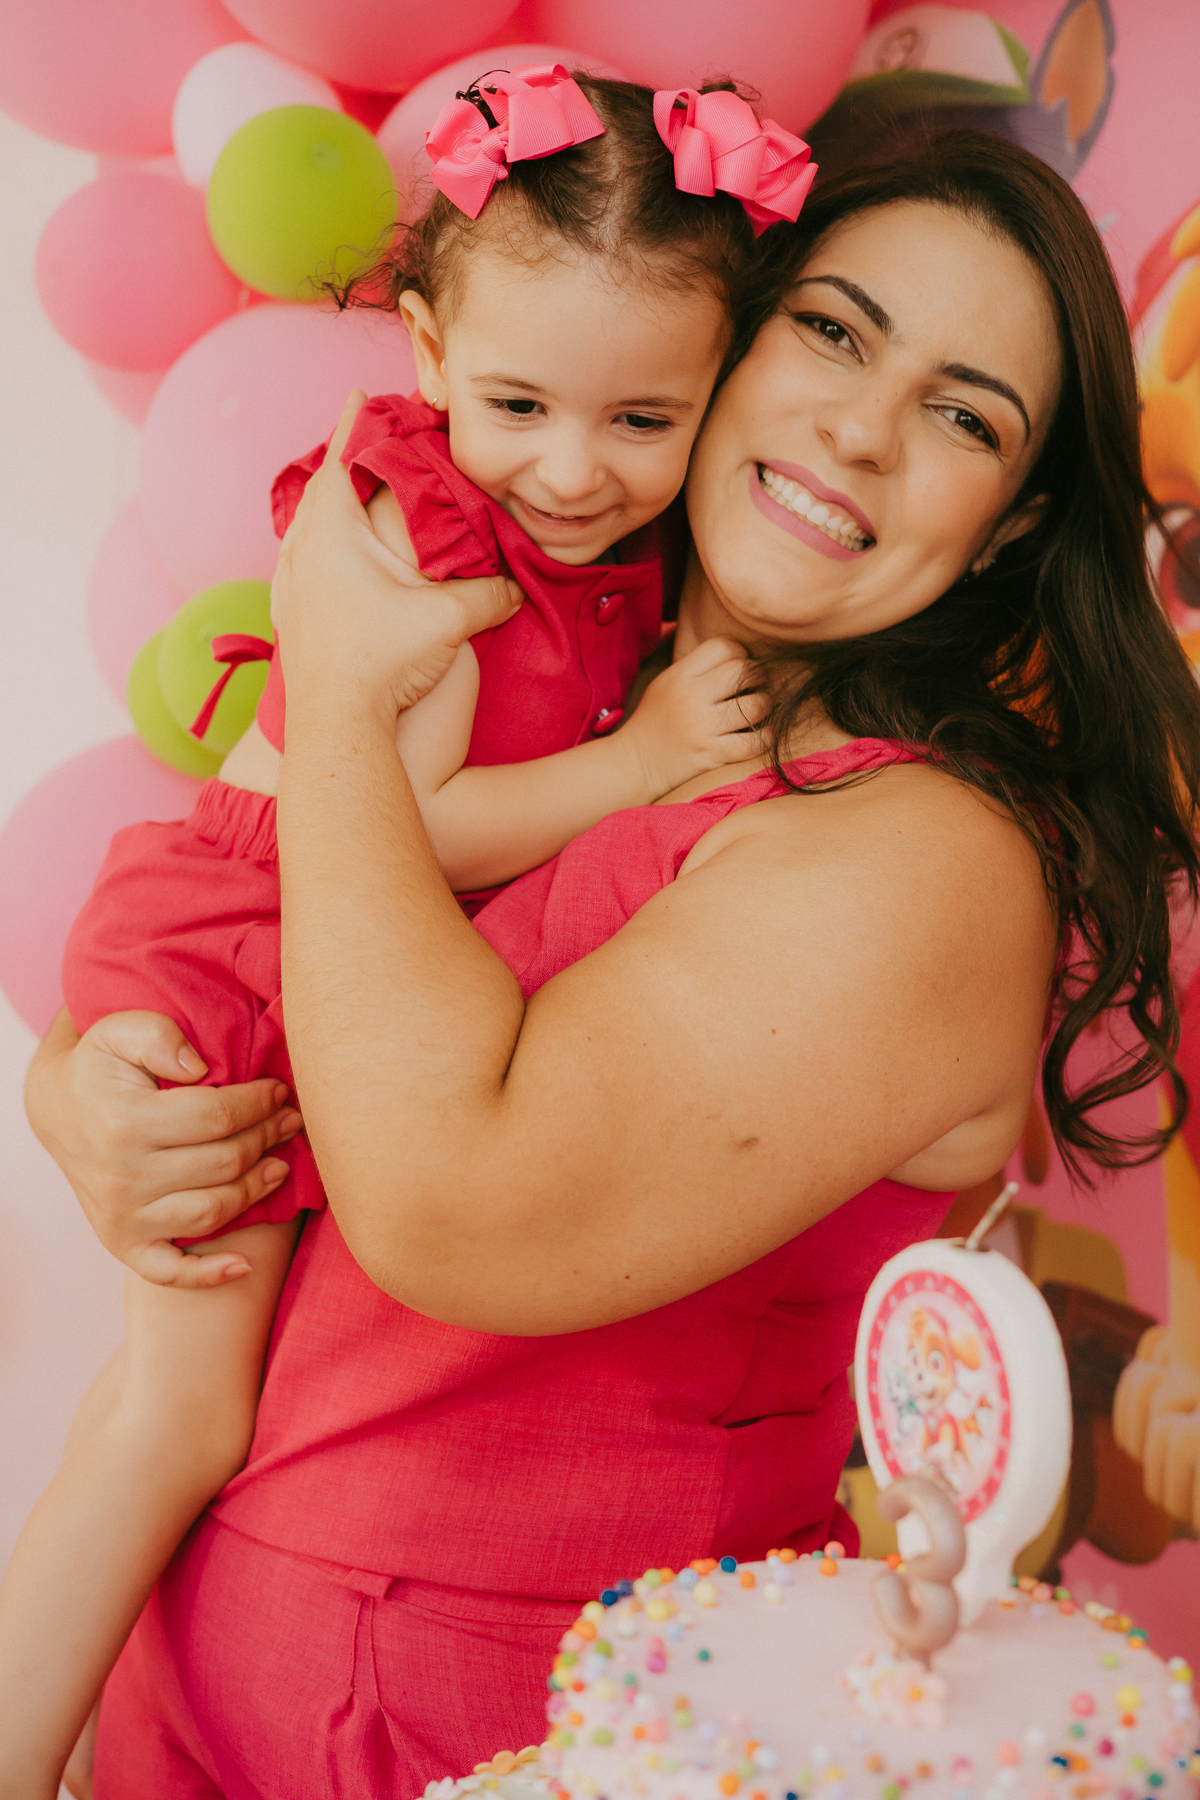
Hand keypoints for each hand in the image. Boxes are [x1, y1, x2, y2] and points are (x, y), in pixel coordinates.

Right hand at [25, 1010, 302, 1287]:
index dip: (258, 1103)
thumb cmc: (100, 1066)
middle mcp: (123, 1177)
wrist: (56, 1110)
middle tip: (290, 1120)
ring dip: (257, 1189)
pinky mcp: (123, 1242)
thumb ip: (158, 1036)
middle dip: (267, 1138)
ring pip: (213, 1210)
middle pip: (224, 1163)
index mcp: (125, 1123)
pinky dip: (208, 1274)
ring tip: (280, 1164)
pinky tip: (243, 1266)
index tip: (279, 1090)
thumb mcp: (119, 1031)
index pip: (217, 1117)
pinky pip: (169, 1271)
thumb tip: (198, 1066)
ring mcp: (123, 1217)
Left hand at [273, 390, 522, 721]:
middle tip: (366, 443)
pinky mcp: (291, 618)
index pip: (341, 458)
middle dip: (344, 462)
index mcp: (332, 533)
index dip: (354, 424)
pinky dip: (321, 547)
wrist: (336, 726)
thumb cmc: (383, 663)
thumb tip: (520, 586)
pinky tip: (339, 563)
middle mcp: (301, 552)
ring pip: (306, 529)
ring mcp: (290, 587)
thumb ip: (489, 594)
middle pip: (320, 489)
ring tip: (353, 499)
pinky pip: (303, 564)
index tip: (359, 394)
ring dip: (329, 508)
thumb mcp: (449, 620)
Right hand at [619, 636, 769, 797]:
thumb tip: (732, 647)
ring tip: (761, 709)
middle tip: (757, 685)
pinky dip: (765, 738)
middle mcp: (692, 698)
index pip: (723, 647)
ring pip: (756, 705)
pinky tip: (763, 735)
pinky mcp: (712, 754)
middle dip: (758, 676)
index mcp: (679, 675)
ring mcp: (703, 727)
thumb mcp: (663, 682)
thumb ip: (694, 665)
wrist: (635, 764)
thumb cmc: (654, 720)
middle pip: (744, 671)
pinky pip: (753, 742)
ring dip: (766, 706)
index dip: (739, 653)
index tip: (738, 667)